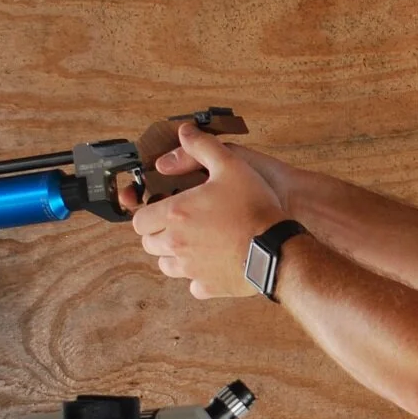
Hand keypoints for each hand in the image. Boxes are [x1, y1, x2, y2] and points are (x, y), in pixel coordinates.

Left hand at [131, 122, 288, 298]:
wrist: (278, 249)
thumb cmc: (255, 208)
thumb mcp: (231, 165)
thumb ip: (203, 146)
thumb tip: (184, 132)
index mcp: (175, 214)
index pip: (139, 220)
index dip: (147, 214)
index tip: (161, 210)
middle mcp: (176, 244)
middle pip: (149, 244)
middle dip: (159, 234)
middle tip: (181, 224)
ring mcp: (190, 269)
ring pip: (166, 266)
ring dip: (174, 255)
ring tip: (196, 243)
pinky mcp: (208, 286)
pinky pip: (194, 285)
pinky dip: (199, 277)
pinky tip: (214, 264)